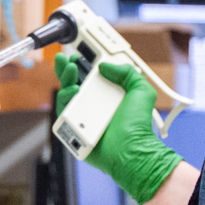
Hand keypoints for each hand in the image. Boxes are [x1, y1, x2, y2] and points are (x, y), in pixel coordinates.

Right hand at [51, 55, 182, 204]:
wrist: (131, 149)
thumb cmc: (138, 126)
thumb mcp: (141, 91)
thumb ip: (127, 72)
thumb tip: (104, 66)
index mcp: (107, 97)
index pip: (90, 78)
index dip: (82, 65)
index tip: (78, 55)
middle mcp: (92, 107)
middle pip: (73, 84)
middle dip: (67, 69)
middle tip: (65, 59)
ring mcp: (81, 118)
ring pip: (66, 96)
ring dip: (66, 80)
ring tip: (71, 71)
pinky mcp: (72, 130)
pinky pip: (63, 113)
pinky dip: (65, 100)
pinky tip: (72, 91)